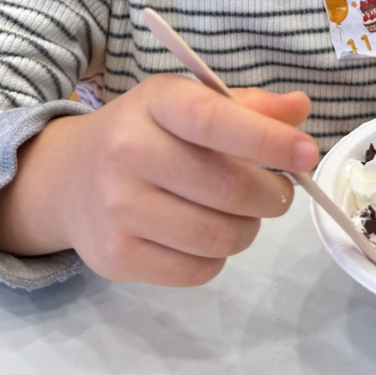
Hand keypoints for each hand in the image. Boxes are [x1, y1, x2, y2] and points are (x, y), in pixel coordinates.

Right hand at [0, 75, 317, 284]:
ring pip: (220, 237)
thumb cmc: (144, 133)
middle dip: (273, 196)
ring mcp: (117, 209)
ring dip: (248, 229)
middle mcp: (128, 152)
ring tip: (238, 214)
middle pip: (228, 189)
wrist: (67, 177)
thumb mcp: (187, 104)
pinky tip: (203, 234)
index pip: (214, 121)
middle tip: (277, 192)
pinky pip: (199, 271)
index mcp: (154, 103)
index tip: (308, 153)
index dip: (268, 140)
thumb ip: (248, 107)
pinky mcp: (115, 258)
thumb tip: (300, 110)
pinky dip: (217, 257)